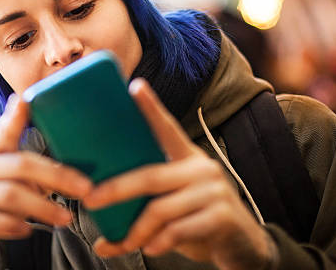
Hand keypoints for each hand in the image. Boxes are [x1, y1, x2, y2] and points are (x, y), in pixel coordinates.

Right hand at [0, 94, 92, 267]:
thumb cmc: (2, 193)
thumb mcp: (15, 173)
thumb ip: (32, 158)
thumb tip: (65, 145)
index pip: (5, 131)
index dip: (14, 117)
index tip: (24, 101)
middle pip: (21, 165)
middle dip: (57, 177)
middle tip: (85, 189)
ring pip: (10, 195)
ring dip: (42, 208)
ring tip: (66, 218)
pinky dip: (13, 226)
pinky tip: (28, 230)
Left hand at [83, 79, 274, 269]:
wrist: (245, 247)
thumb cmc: (199, 220)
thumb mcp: (173, 206)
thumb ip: (144, 211)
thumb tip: (100, 240)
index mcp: (187, 157)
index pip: (167, 128)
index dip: (151, 107)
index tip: (135, 86)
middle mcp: (202, 167)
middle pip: (150, 176)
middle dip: (116, 190)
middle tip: (90, 200)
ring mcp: (214, 190)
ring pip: (160, 209)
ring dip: (137, 232)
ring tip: (125, 244)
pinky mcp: (222, 216)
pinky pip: (178, 229)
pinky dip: (160, 242)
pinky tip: (151, 249)